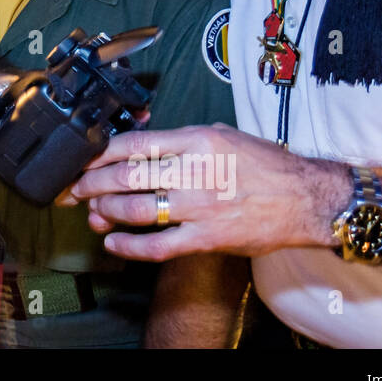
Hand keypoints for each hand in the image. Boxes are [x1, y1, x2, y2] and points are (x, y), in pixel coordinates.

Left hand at [57, 124, 349, 260]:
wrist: (307, 198)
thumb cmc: (265, 165)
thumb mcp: (222, 134)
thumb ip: (182, 140)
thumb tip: (141, 147)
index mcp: (197, 140)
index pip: (134, 143)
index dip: (100, 152)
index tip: (83, 158)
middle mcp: (195, 171)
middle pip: (126, 176)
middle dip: (91, 183)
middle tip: (74, 189)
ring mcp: (200, 207)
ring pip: (136, 209)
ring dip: (106, 212)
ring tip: (94, 212)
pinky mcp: (208, 238)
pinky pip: (158, 245)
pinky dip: (129, 246)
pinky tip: (114, 243)